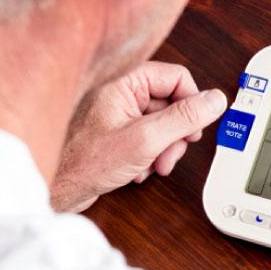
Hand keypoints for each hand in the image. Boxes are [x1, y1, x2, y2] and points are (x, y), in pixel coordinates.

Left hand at [52, 62, 226, 211]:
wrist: (55, 191)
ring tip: (152, 166)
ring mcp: (118, 115)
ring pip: (162, 126)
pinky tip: (137, 170)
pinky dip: (149, 157)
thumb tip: (215, 100)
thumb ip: (184, 118)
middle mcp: (120, 93)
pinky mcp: (116, 135)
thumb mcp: (146, 139)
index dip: (191, 104)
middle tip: (169, 153)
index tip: (195, 128)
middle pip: (171, 104)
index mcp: (125, 82)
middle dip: (176, 135)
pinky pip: (148, 140)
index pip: (176, 78)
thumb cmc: (84, 162)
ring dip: (163, 150)